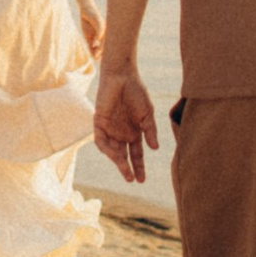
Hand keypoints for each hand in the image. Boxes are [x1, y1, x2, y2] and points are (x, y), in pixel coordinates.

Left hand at [79, 8, 104, 59]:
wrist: (86, 10)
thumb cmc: (94, 16)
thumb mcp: (98, 23)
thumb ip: (99, 32)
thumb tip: (97, 43)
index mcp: (106, 32)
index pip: (108, 43)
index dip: (108, 48)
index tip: (106, 54)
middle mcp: (101, 36)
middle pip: (103, 46)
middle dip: (102, 52)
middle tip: (100, 58)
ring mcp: (95, 37)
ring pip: (96, 47)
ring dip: (96, 53)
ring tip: (96, 59)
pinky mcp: (88, 37)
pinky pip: (90, 46)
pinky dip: (91, 50)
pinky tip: (92, 55)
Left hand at [93, 62, 158, 183]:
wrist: (123, 75)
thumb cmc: (136, 92)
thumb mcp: (147, 113)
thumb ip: (150, 130)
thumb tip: (155, 148)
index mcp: (134, 132)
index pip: (136, 154)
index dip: (139, 166)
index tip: (142, 180)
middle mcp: (121, 133)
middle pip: (123, 156)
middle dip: (127, 168)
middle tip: (132, 179)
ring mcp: (110, 129)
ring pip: (112, 151)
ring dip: (117, 160)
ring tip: (124, 168)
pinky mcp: (99, 122)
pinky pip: (101, 140)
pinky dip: (106, 148)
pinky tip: (114, 154)